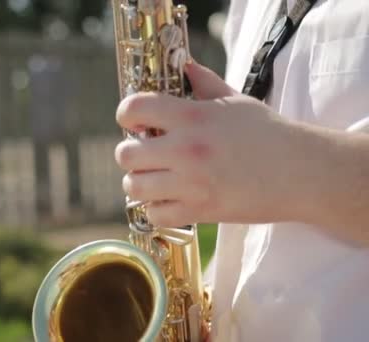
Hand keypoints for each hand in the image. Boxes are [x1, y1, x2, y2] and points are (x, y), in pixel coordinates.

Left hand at [114, 62, 304, 226]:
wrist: (300, 172)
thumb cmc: (268, 133)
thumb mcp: (235, 100)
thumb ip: (204, 82)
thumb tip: (185, 65)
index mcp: (192, 116)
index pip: (134, 108)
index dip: (126, 114)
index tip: (134, 122)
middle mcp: (185, 148)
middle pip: (125, 154)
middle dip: (130, 153)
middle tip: (144, 154)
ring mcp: (191, 182)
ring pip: (134, 186)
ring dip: (139, 182)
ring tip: (153, 179)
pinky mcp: (199, 211)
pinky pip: (155, 214)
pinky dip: (157, 208)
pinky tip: (169, 199)